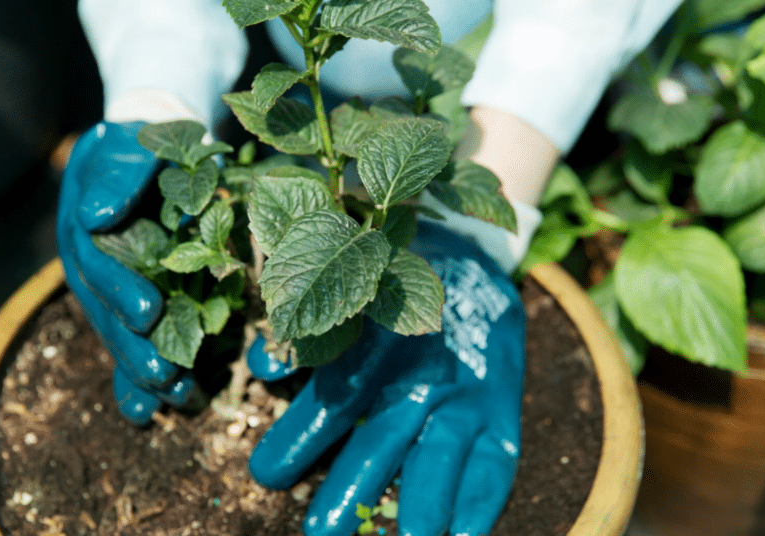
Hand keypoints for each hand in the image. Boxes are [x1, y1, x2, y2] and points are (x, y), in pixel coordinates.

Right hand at [57, 121, 193, 425]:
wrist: (145, 149)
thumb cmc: (139, 144)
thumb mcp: (126, 146)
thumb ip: (116, 178)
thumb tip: (93, 217)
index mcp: (84, 233)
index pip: (99, 266)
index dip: (121, 290)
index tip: (149, 312)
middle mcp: (91, 269)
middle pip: (107, 315)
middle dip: (134, 348)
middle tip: (163, 375)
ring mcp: (109, 291)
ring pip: (121, 337)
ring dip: (143, 372)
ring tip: (173, 398)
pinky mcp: (130, 302)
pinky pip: (131, 344)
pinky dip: (135, 381)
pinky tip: (148, 414)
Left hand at [248, 222, 525, 535]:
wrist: (476, 256)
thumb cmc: (395, 284)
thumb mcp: (352, 292)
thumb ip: (310, 335)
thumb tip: (261, 367)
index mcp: (381, 332)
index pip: (338, 389)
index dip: (301, 433)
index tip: (265, 475)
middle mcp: (425, 364)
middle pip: (385, 431)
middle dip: (352, 485)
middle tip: (320, 532)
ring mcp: (468, 388)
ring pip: (442, 449)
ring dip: (424, 499)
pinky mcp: (502, 406)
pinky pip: (498, 457)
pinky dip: (483, 500)